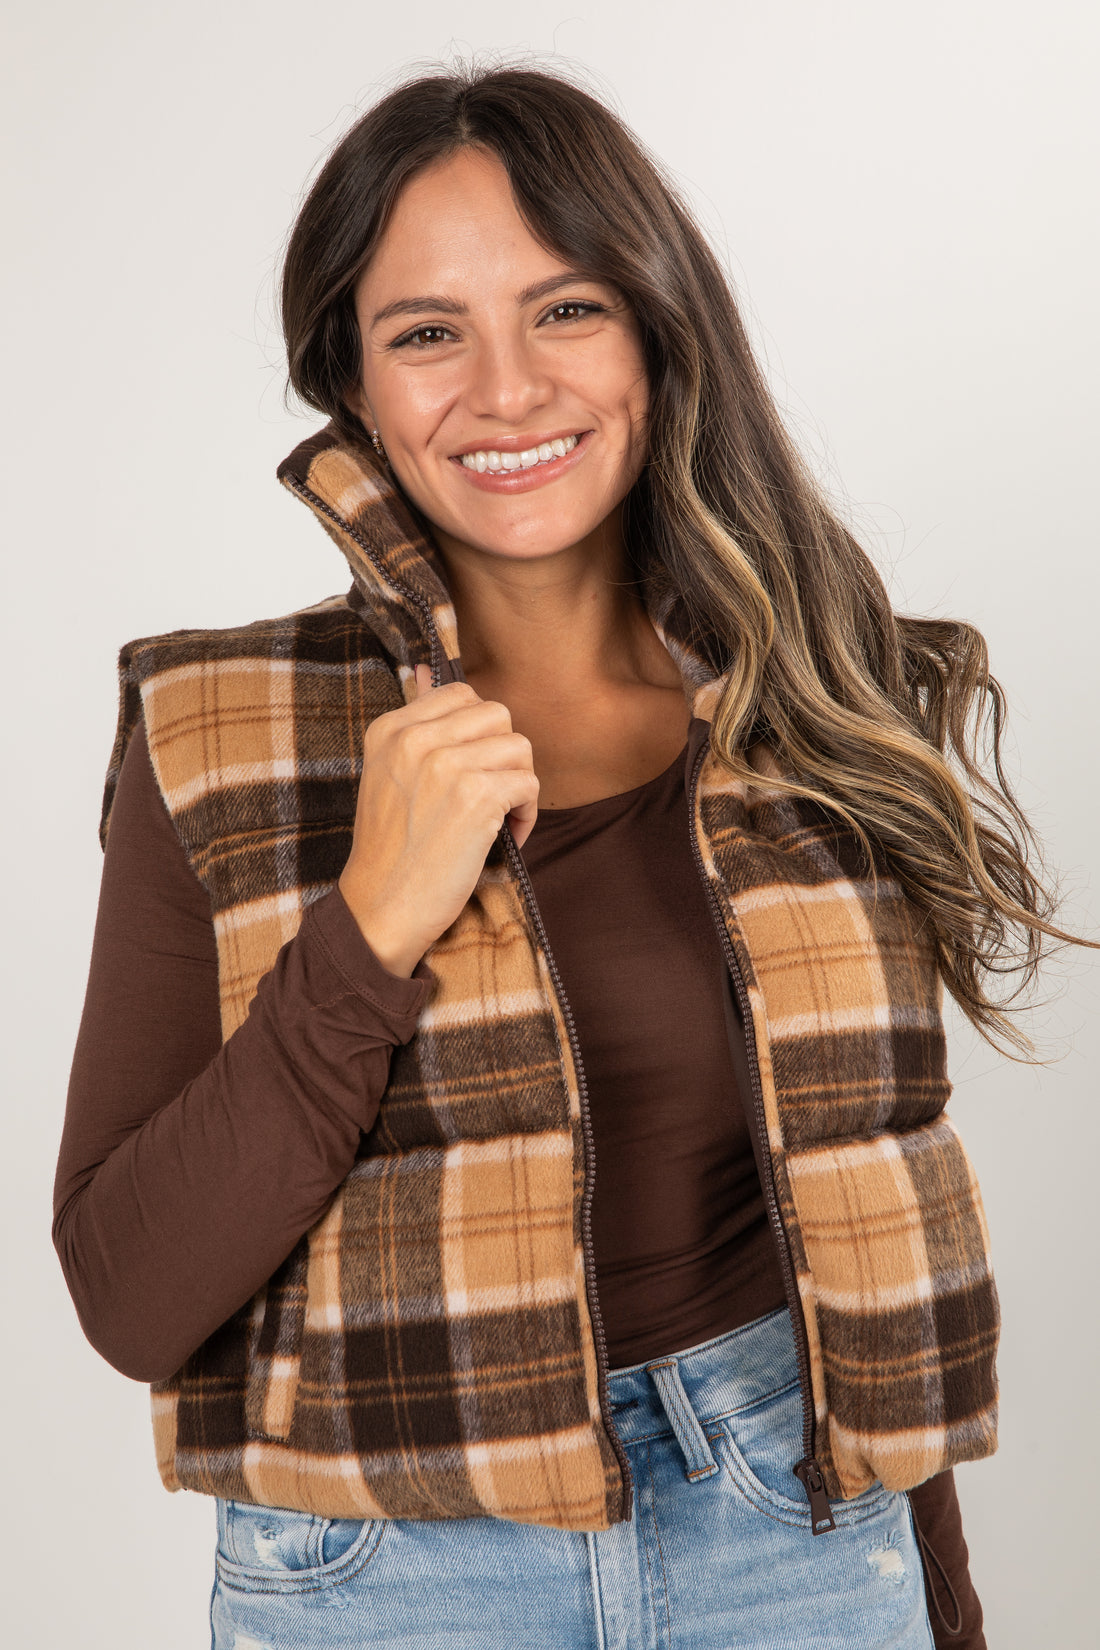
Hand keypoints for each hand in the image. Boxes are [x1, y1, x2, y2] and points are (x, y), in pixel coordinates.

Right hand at [337, 663, 539, 976]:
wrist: (379, 908)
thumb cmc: (390, 849)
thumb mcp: (386, 774)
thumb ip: (412, 724)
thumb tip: (424, 669)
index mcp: (391, 728)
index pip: (460, 693)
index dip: (479, 732)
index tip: (472, 768)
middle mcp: (415, 739)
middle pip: (496, 713)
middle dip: (504, 753)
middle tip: (492, 792)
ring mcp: (445, 766)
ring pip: (519, 746)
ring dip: (519, 783)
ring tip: (499, 817)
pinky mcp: (475, 798)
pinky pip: (529, 784)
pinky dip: (527, 814)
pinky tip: (506, 837)